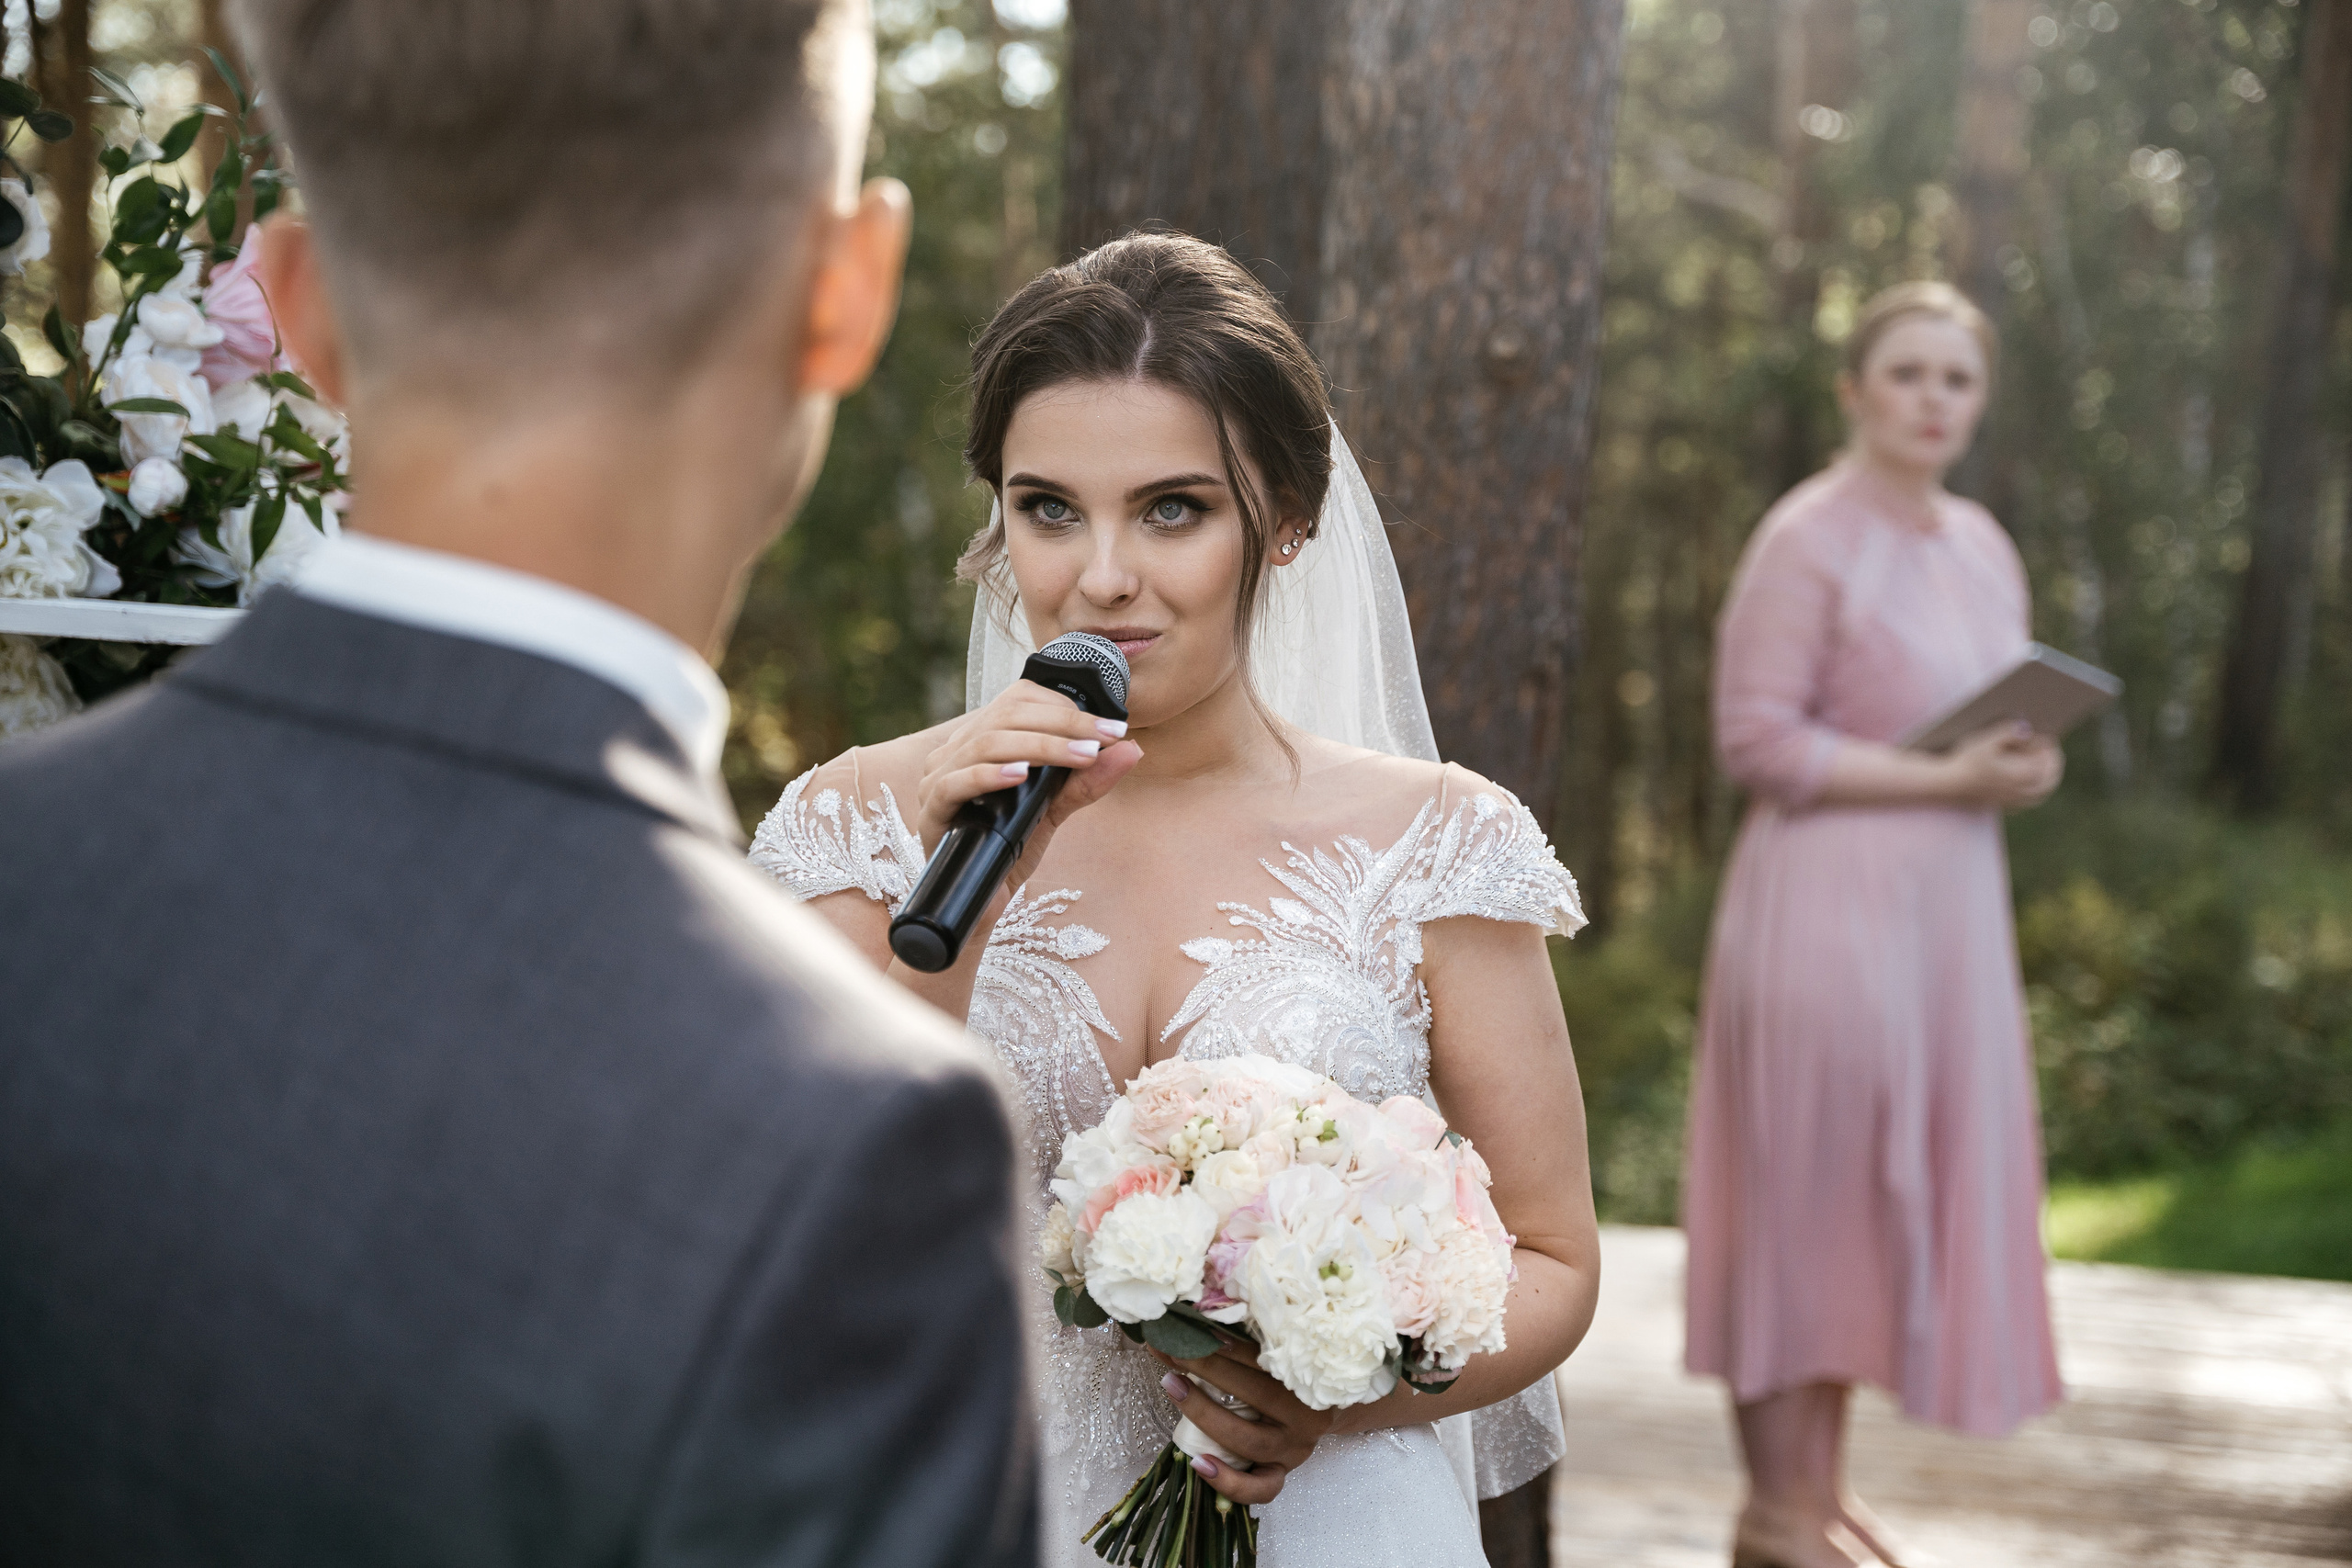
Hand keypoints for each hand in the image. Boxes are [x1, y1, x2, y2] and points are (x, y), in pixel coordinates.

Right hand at [913, 677, 1141, 883]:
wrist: (982, 904)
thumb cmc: (1012, 850)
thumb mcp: (1056, 809)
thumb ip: (1086, 779)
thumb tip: (1131, 748)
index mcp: (982, 741)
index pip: (1018, 700)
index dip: (1064, 708)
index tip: (1109, 729)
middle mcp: (956, 752)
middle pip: (1006, 715)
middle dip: (1062, 725)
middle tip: (1103, 739)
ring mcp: (937, 780)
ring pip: (986, 743)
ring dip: (1040, 747)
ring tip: (1080, 756)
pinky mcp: (931, 813)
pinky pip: (956, 783)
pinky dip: (991, 775)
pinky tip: (1021, 775)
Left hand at [1151, 1340, 1336, 1507]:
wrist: (1328, 1409)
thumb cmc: (1292, 1372)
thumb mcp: (1282, 1351)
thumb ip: (1251, 1337)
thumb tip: (1198, 1314)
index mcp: (1308, 1374)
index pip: (1262, 1355)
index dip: (1222, 1341)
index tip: (1188, 1325)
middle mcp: (1306, 1413)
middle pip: (1255, 1392)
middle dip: (1206, 1367)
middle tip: (1170, 1349)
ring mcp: (1294, 1447)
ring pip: (1249, 1439)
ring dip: (1205, 1413)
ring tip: (1172, 1387)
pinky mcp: (1283, 1472)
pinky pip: (1259, 1487)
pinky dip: (1228, 1481)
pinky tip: (1198, 1463)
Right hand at [1946, 721, 2063, 810]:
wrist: (1948, 784)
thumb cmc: (1966, 760)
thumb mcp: (1986, 740)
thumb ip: (2009, 732)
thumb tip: (2027, 728)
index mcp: (2024, 774)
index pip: (2050, 759)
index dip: (2050, 745)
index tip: (2046, 735)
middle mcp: (2024, 791)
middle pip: (2052, 776)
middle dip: (2053, 761)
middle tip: (2049, 748)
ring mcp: (2017, 801)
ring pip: (2044, 790)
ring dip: (2048, 775)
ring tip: (2044, 762)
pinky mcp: (2008, 806)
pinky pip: (2032, 800)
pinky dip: (2037, 789)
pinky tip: (2031, 780)